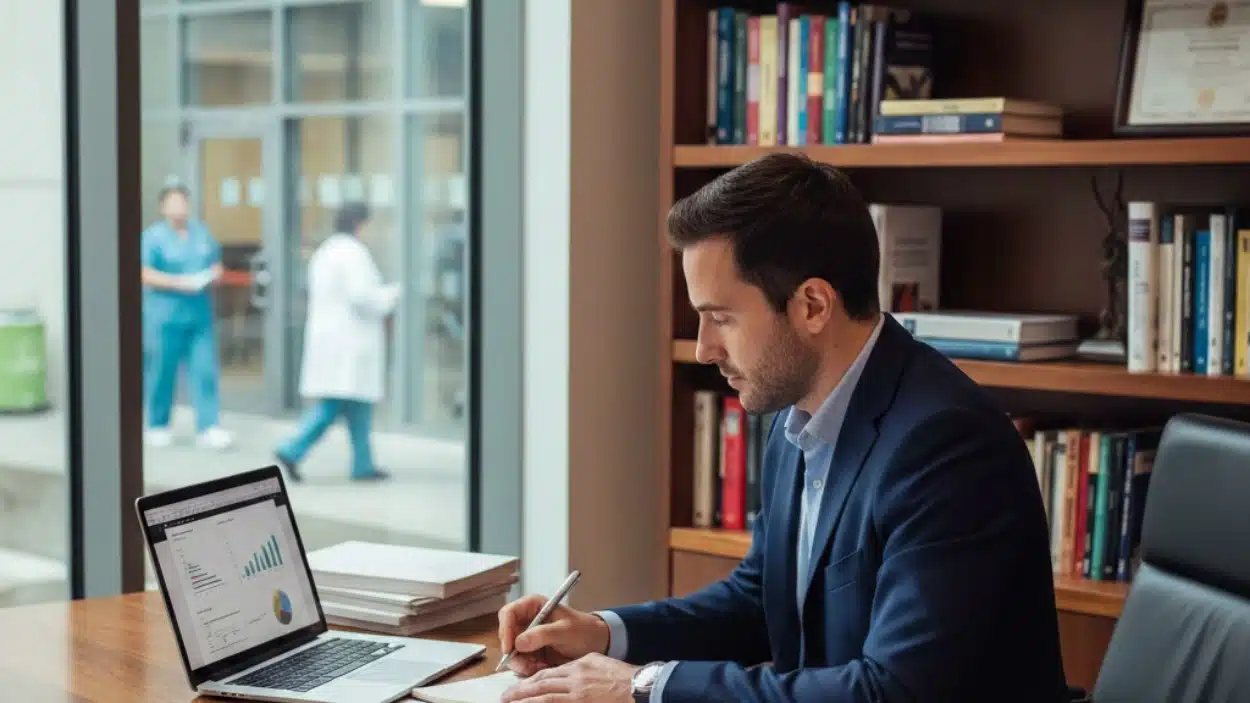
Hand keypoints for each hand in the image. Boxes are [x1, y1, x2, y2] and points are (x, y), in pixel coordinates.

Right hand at [497, 594, 610, 676]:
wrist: (593, 644)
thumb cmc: (583, 630)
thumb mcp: (565, 631)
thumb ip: (543, 634)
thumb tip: (520, 642)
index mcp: (533, 606)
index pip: (508, 613)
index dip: (506, 630)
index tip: (510, 648)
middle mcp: (526, 620)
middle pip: (506, 635)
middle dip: (514, 652)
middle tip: (528, 664)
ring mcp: (527, 636)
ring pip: (511, 652)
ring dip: (522, 663)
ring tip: (541, 665)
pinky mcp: (530, 651)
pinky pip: (520, 662)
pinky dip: (528, 667)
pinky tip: (543, 666)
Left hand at [500, 653, 638, 702]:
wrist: (641, 686)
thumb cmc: (626, 678)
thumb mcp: (601, 664)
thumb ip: (584, 668)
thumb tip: (569, 674)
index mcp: (580, 665)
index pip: (550, 672)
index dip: (533, 680)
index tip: (523, 685)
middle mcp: (575, 676)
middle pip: (542, 683)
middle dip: (522, 690)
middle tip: (506, 696)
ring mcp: (577, 692)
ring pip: (543, 696)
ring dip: (524, 699)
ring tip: (510, 702)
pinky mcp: (580, 702)